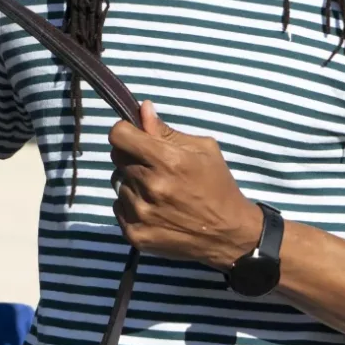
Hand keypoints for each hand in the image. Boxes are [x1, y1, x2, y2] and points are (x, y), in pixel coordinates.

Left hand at [109, 103, 262, 271]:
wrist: (227, 234)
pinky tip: (155, 209)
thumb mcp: (203, 150)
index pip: (119, 135)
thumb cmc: (218, 185)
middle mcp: (150, 186)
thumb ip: (167, 131)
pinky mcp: (135, 235)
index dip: (125, 131)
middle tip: (154, 167)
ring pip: (118, 183)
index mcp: (168, 161)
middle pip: (117, 158)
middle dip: (132, 157)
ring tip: (158, 191)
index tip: (135, 136)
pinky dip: (131, 205)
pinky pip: (119, 207)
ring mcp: (141, 213)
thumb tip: (142, 109)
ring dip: (133, 183)